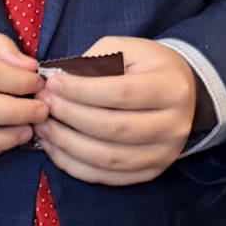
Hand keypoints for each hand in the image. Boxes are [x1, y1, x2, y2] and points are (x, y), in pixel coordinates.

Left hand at [37, 35, 196, 186]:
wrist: (182, 93)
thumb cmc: (147, 67)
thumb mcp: (126, 49)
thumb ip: (94, 61)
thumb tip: (58, 82)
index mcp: (170, 88)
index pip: (122, 93)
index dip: (82, 91)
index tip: (53, 84)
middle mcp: (173, 126)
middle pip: (114, 128)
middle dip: (70, 117)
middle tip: (43, 105)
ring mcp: (164, 154)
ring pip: (108, 158)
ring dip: (67, 144)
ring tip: (43, 127)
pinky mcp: (150, 172)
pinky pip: (106, 176)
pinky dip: (74, 165)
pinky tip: (54, 147)